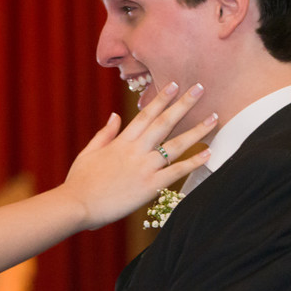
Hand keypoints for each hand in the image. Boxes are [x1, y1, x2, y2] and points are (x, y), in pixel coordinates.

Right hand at [61, 82, 214, 229]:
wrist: (76, 205)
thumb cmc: (79, 181)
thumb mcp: (88, 153)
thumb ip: (105, 134)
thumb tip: (115, 115)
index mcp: (121, 142)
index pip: (145, 115)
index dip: (162, 99)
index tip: (175, 85)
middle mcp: (135, 151)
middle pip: (164, 123)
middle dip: (183, 104)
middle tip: (200, 89)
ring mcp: (144, 168)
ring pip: (176, 145)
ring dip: (197, 130)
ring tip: (214, 118)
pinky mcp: (150, 186)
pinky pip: (176, 172)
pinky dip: (193, 162)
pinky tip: (209, 153)